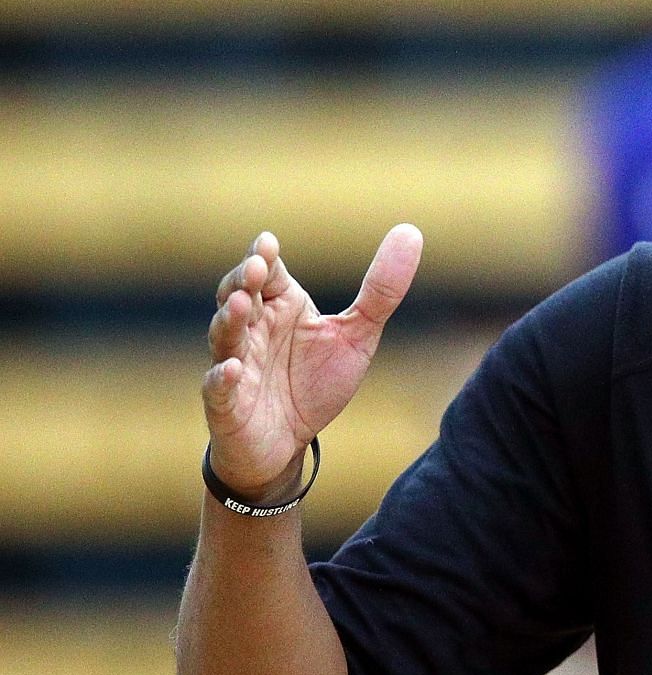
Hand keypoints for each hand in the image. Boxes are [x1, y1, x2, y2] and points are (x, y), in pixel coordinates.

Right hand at [202, 225, 422, 501]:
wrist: (289, 443)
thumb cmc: (314, 381)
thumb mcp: (356, 334)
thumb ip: (381, 289)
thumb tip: (411, 231)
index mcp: (280, 307)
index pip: (268, 273)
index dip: (263, 258)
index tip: (267, 243)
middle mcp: (252, 330)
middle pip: (237, 295)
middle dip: (242, 281)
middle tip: (255, 267)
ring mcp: (235, 364)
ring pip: (224, 337)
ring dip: (229, 320)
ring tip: (240, 304)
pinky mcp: (227, 404)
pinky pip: (218, 388)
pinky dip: (222, 378)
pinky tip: (231, 370)